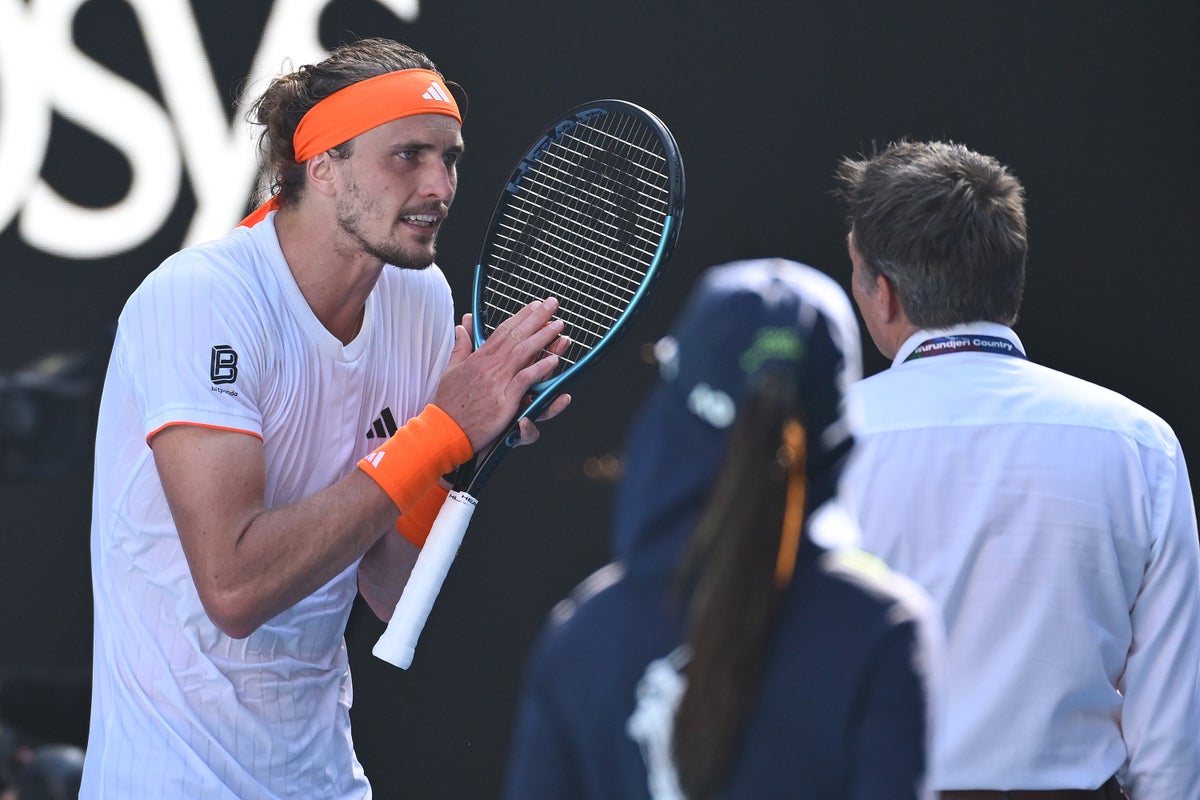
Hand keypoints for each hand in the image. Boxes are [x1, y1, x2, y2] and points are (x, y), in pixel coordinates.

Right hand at [432, 298, 568, 451]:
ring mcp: (497, 381)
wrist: (444, 429)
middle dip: (537, 318)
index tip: (535, 306)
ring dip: (543, 337)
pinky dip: (539, 369)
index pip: (503, 331)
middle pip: (517, 336)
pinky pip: (525, 380)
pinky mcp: (504, 400)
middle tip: (552, 304)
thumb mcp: (451, 369)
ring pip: (523, 352)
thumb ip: (460, 347)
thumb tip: (461, 326)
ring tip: (559, 326)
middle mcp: (489, 366)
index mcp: (479, 358)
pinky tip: (554, 360)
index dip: (521, 317)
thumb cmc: (449, 404)